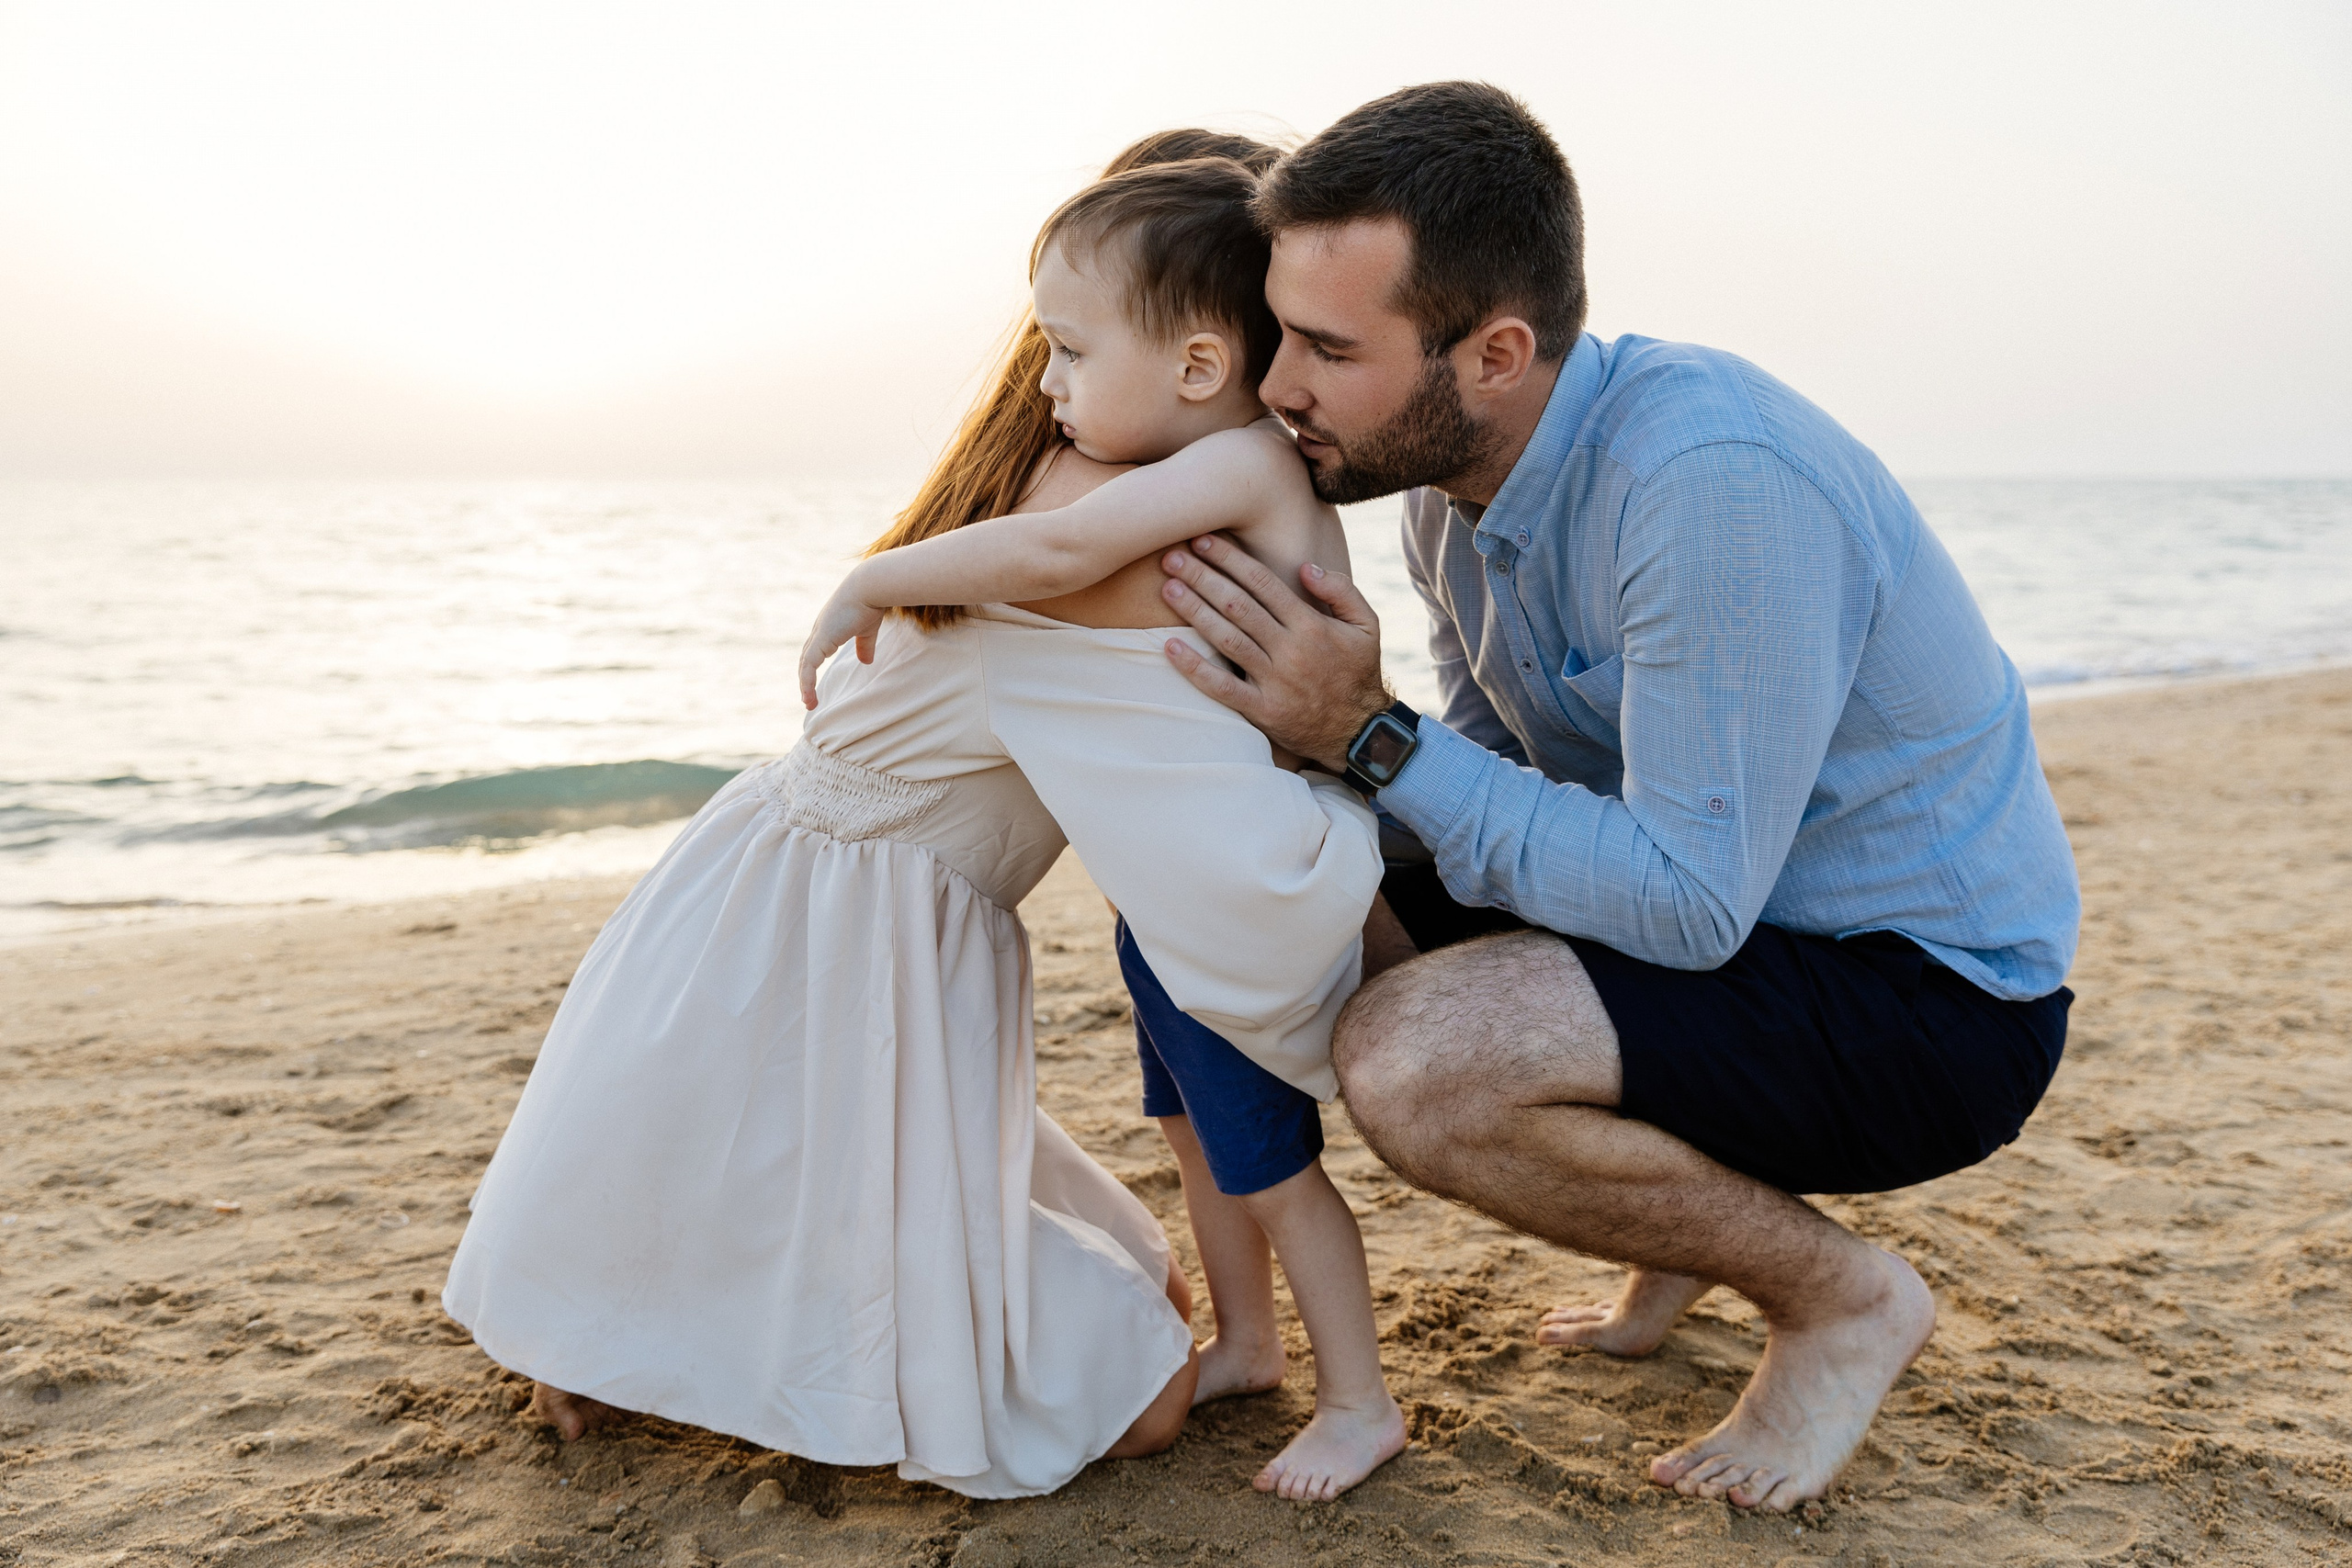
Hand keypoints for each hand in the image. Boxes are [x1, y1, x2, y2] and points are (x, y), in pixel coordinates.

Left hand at [797, 577, 885, 709]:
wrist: (869, 588)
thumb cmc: (871, 603)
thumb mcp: (867, 630)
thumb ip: (864, 646)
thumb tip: (866, 663)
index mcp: (828, 628)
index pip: (814, 651)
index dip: (812, 669)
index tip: (815, 686)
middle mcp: (819, 631)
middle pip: (805, 659)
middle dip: (806, 679)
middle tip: (809, 699)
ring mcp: (818, 635)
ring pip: (804, 665)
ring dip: (805, 685)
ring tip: (809, 704)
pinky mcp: (821, 640)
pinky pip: (809, 666)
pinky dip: (807, 682)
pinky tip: (809, 696)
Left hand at [1157, 534, 1391, 770]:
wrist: (1359, 733)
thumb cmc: (1357, 671)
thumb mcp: (1367, 625)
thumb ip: (1342, 590)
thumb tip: (1305, 567)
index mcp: (1311, 625)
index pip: (1262, 583)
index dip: (1230, 559)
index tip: (1203, 541)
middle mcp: (1290, 650)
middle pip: (1237, 606)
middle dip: (1202, 577)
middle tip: (1172, 556)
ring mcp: (1274, 682)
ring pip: (1226, 639)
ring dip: (1194, 611)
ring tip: (1167, 588)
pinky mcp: (1262, 710)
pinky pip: (1222, 687)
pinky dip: (1194, 667)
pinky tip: (1169, 647)